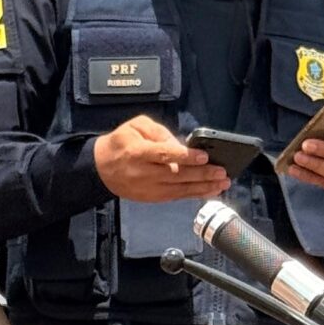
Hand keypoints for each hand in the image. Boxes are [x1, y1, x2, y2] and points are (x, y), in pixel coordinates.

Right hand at [92, 114, 229, 204]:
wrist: (101, 168)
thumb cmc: (121, 143)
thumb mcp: (136, 126)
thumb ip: (158, 132)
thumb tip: (179, 144)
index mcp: (138, 152)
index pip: (164, 155)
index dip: (185, 157)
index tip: (203, 156)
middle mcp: (144, 173)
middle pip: (176, 175)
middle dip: (202, 174)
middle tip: (221, 172)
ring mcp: (148, 189)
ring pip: (179, 189)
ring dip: (203, 187)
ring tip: (222, 184)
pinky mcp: (152, 198)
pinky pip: (176, 197)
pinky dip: (194, 195)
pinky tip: (209, 191)